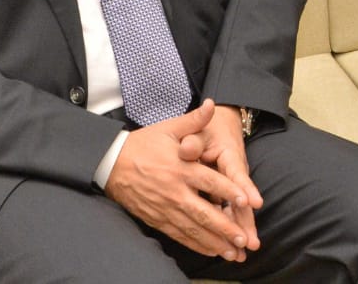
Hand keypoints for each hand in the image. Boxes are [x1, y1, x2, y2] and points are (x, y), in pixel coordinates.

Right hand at [105, 100, 251, 259]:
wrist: (111, 163)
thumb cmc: (143, 144)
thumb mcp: (169, 128)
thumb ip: (194, 121)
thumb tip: (212, 104)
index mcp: (181, 168)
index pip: (210, 182)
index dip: (229, 192)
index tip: (246, 201)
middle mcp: (175, 191)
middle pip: (204, 213)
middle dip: (225, 227)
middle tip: (243, 239)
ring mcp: (166, 208)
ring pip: (193, 229)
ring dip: (214, 241)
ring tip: (233, 253)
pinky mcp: (157, 219)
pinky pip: (179, 235)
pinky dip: (196, 244)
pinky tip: (211, 251)